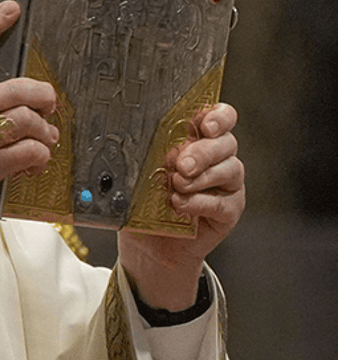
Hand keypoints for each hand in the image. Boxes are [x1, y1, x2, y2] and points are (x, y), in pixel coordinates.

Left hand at [118, 103, 243, 309]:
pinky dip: (200, 202)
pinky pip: (222, 202)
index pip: (220, 117)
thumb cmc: (143, 199)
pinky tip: (179, 204)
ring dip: (201, 177)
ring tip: (176, 184)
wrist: (148, 242)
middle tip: (180, 164)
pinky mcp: (229, 209)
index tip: (204, 125)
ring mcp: (227, 183)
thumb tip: (130, 140)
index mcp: (198, 138)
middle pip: (226, 142)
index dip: (218, 117)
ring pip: (230, 169)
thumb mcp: (138, 171)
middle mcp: (218, 157)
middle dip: (202, 151)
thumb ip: (145, 155)